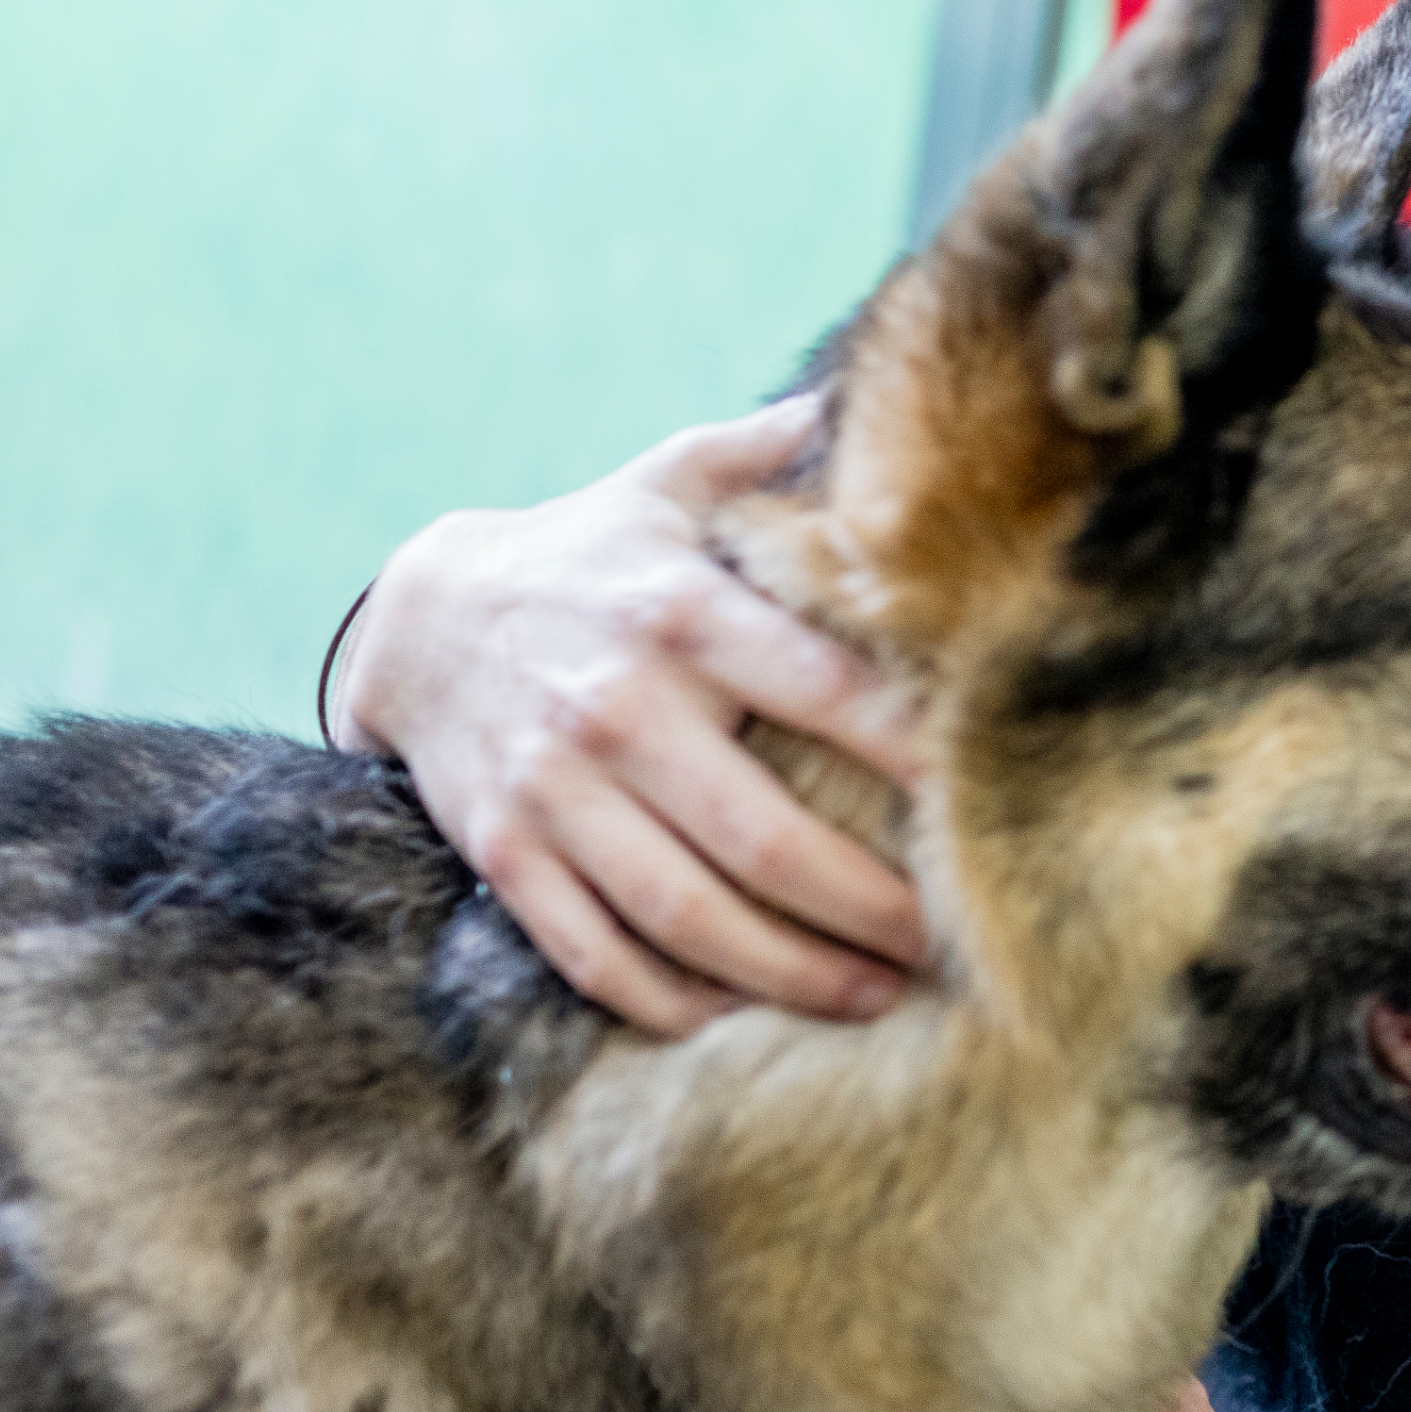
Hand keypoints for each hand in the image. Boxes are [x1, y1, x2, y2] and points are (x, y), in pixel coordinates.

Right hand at [334, 398, 930, 1034]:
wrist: (419, 615)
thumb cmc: (589, 553)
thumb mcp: (665, 483)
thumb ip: (762, 451)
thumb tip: (856, 394)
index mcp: (680, 612)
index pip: (824, 692)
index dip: (912, 754)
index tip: (991, 802)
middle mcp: (619, 706)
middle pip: (764, 837)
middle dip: (869, 908)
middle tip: (951, 945)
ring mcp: (554, 789)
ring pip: (686, 913)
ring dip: (790, 974)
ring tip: (873, 998)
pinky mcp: (504, 851)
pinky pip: (595, 950)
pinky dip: (671, 998)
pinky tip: (739, 1017)